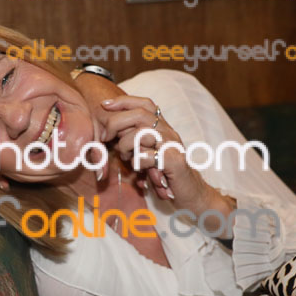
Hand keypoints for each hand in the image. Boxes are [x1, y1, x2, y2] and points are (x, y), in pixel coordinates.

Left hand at [100, 96, 235, 233]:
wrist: (190, 193)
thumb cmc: (165, 174)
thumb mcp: (147, 154)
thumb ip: (134, 142)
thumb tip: (110, 132)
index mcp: (162, 128)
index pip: (144, 104)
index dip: (124, 102)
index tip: (105, 105)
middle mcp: (169, 132)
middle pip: (140, 115)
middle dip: (117, 123)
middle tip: (106, 137)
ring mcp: (172, 146)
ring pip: (141, 133)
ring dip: (125, 145)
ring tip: (125, 156)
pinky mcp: (174, 161)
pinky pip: (147, 156)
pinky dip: (137, 162)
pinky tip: (139, 170)